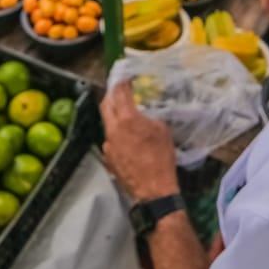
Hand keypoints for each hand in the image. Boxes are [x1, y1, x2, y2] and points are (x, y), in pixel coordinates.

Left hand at [101, 81, 178, 202]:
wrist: (153, 189)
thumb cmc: (162, 159)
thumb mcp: (162, 131)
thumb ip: (149, 117)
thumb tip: (143, 114)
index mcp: (127, 120)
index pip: (120, 93)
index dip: (122, 83)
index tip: (126, 79)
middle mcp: (113, 130)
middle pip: (105, 104)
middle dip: (112, 95)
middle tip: (120, 91)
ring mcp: (108, 145)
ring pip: (107, 123)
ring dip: (114, 116)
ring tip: (126, 117)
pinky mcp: (108, 158)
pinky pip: (110, 140)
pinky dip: (117, 135)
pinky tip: (127, 140)